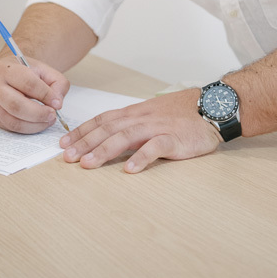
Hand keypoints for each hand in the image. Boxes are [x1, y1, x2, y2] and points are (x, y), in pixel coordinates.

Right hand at [0, 53, 69, 133]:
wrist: (6, 72)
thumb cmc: (25, 71)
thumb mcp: (44, 70)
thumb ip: (57, 83)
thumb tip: (57, 103)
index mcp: (8, 69)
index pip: (27, 83)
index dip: (45, 95)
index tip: (57, 103)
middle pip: (16, 105)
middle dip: (38, 114)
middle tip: (53, 115)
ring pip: (13, 121)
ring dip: (34, 125)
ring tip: (48, 120)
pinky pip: (11, 128)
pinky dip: (28, 128)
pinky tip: (38, 123)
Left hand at [59, 88, 222, 172]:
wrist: (212, 107)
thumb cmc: (182, 113)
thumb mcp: (152, 114)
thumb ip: (132, 123)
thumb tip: (109, 135)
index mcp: (135, 112)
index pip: (103, 120)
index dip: (82, 131)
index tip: (64, 143)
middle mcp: (142, 118)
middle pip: (108, 128)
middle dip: (85, 142)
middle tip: (67, 157)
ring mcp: (158, 128)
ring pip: (125, 136)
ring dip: (104, 150)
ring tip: (88, 164)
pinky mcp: (174, 139)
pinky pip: (155, 147)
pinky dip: (141, 157)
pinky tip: (129, 169)